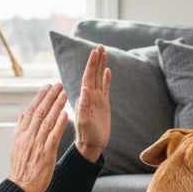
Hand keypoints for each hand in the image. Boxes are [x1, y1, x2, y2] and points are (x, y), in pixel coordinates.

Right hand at [8, 84, 68, 191]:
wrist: (21, 187)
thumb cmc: (21, 167)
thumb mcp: (16, 145)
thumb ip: (19, 129)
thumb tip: (20, 114)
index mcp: (21, 134)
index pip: (30, 110)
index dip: (39, 97)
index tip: (47, 86)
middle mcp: (28, 136)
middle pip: (39, 112)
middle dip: (50, 97)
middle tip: (58, 84)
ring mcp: (37, 144)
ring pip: (47, 121)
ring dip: (56, 106)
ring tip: (64, 94)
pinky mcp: (46, 153)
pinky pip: (53, 136)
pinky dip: (59, 124)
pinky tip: (66, 114)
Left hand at [74, 45, 110, 162]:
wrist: (91, 145)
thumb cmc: (87, 136)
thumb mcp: (84, 121)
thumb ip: (84, 105)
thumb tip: (85, 88)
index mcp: (85, 98)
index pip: (88, 77)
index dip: (91, 64)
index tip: (94, 52)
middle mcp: (90, 96)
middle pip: (93, 74)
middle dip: (96, 60)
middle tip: (100, 46)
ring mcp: (97, 100)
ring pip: (99, 78)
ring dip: (101, 66)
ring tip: (103, 53)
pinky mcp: (103, 105)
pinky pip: (105, 88)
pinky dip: (106, 79)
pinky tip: (108, 71)